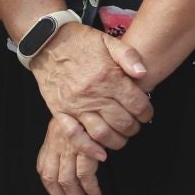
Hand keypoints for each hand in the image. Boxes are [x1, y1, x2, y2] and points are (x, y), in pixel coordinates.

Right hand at [28, 24, 151, 149]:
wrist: (47, 42)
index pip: (137, 104)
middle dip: (134, 127)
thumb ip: (129, 56)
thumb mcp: (108, 40)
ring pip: (103, 134)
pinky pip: (75, 137)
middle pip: (123, 122)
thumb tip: (143, 74)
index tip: (146, 113)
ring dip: (117, 141)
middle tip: (136, 125)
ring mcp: (76, 105)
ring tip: (121, 137)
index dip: (147, 112)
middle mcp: (93, 94)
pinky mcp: (60, 112)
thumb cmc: (80, 42)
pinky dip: (89, 149)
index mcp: (108, 76)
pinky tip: (101, 154)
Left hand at [37, 112, 107, 194]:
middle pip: (53, 180)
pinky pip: (85, 175)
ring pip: (68, 181)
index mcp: (51, 139)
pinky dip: (91, 188)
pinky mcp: (85, 145)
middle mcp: (56, 143)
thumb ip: (66, 140)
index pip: (43, 170)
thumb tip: (68, 164)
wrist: (94, 90)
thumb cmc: (87, 107)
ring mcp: (69, 144)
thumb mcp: (71, 122)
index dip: (51, 189)